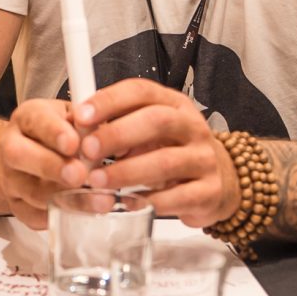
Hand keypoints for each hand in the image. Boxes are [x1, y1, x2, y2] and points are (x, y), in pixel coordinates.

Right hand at [0, 97, 93, 228]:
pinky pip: (34, 217)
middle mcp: (11, 146)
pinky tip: (85, 214)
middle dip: (52, 167)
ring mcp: (10, 179)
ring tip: (99, 201)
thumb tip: (113, 138)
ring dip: (66, 199)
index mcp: (27, 118)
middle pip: (20, 156)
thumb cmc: (57, 132)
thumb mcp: (72, 117)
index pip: (36, 121)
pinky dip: (60, 218)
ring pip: (31, 192)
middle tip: (80, 175)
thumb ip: (88, 124)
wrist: (25, 153)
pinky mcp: (16, 205)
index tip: (74, 144)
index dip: (54, 132)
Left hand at [79, 79, 236, 226]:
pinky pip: (178, 197)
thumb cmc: (173, 150)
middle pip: (157, 121)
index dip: (109, 101)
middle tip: (88, 150)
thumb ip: (117, 126)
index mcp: (174, 104)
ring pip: (166, 162)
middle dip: (117, 134)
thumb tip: (76, 131)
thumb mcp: (149, 130)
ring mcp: (204, 159)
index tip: (81, 115)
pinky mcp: (208, 192)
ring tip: (98, 181)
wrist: (220, 181)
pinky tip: (127, 203)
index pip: (142, 91)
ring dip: (127, 172)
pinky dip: (149, 201)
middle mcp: (192, 127)